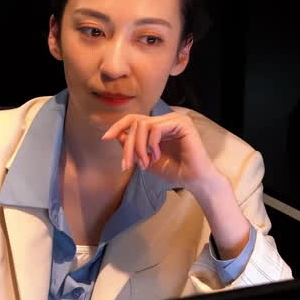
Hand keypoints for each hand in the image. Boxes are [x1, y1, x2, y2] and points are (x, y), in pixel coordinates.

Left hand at [102, 112, 221, 191]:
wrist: (194, 180)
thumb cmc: (174, 171)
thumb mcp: (147, 159)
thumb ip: (133, 147)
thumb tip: (117, 135)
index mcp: (159, 126)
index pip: (134, 119)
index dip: (117, 126)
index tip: (105, 138)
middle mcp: (166, 119)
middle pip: (135, 123)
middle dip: (128, 145)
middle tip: (127, 165)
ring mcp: (175, 119)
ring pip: (143, 125)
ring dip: (138, 147)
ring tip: (144, 163)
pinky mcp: (182, 123)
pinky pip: (156, 128)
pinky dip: (151, 144)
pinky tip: (155, 156)